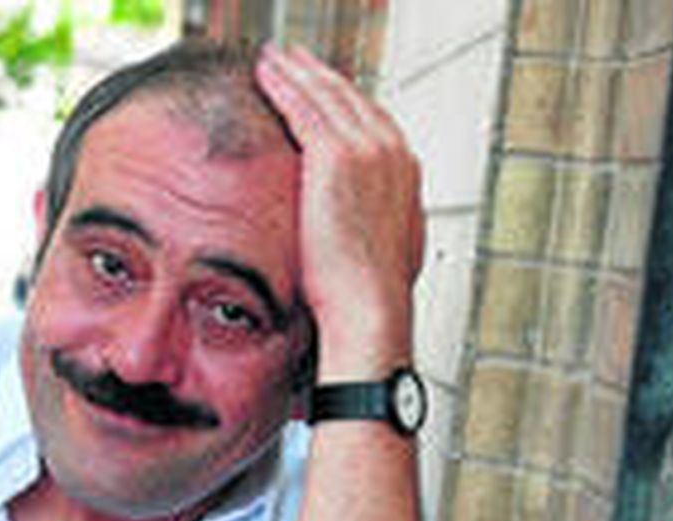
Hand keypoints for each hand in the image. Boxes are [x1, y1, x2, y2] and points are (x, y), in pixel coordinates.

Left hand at [255, 44, 423, 380]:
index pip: (374, 121)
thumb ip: (376, 220)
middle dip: (322, 77)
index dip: (345, 102)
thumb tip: (364, 225)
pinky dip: (284, 85)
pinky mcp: (337, 155)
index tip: (322, 93)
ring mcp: (369, 150)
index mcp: (407, 174)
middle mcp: (394, 153)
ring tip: (273, 60)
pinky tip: (265, 74)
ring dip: (298, 72)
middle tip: (295, 61)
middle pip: (352, 99)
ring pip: (328, 95)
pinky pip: (305, 106)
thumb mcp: (386, 249)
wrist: (370, 308)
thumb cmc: (370, 295)